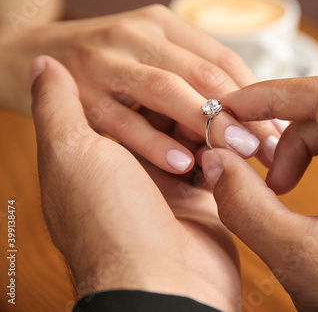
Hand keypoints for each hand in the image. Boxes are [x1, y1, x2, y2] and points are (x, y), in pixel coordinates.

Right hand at [2, 4, 279, 171]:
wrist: (28, 54)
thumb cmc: (105, 65)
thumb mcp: (151, 58)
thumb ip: (190, 81)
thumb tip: (244, 122)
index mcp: (164, 26)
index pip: (223, 60)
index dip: (257, 96)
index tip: (280, 131)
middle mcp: (139, 35)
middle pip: (204, 74)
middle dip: (241, 114)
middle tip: (269, 149)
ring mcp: (107, 61)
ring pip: (166, 90)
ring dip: (206, 124)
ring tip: (237, 154)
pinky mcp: (79, 91)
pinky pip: (122, 120)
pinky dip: (153, 142)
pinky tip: (183, 164)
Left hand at [31, 56, 240, 310]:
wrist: (157, 288)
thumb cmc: (109, 224)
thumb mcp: (72, 155)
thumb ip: (58, 107)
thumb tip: (42, 63)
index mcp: (101, 156)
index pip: (133, 103)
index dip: (159, 84)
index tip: (181, 70)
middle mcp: (137, 170)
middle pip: (172, 120)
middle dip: (196, 107)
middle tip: (220, 98)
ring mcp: (173, 188)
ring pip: (200, 140)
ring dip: (217, 129)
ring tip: (234, 120)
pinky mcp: (207, 204)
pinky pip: (222, 168)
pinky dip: (231, 154)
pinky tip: (242, 143)